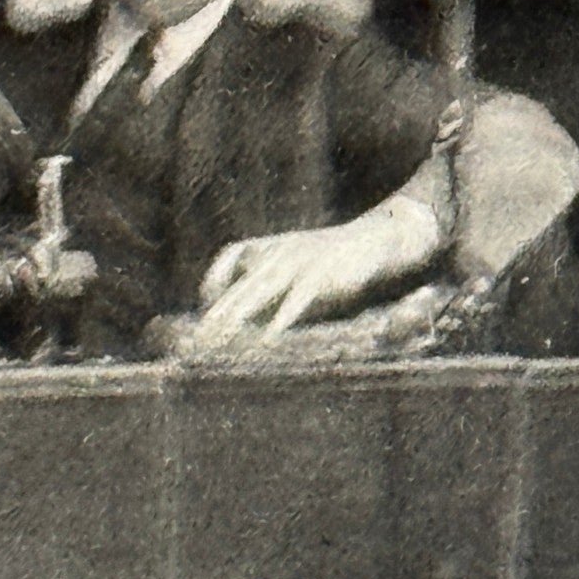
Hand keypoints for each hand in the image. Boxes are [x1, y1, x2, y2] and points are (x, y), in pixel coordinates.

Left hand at [196, 197, 440, 342]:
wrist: (377, 239)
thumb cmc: (338, 262)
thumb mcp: (300, 268)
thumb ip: (275, 289)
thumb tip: (249, 319)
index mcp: (274, 246)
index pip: (232, 255)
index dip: (216, 278)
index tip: (206, 303)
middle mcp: (281, 252)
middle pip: (242, 282)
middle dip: (220, 312)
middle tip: (200, 338)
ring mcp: (300, 262)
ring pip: (261, 289)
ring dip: (239, 315)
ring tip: (221, 338)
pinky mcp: (321, 275)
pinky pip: (296, 299)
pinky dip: (282, 319)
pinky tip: (269, 339)